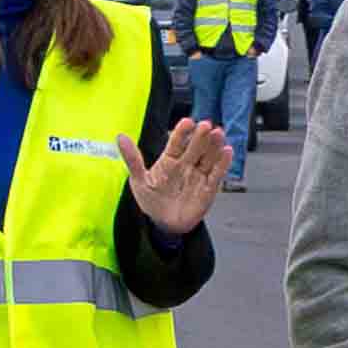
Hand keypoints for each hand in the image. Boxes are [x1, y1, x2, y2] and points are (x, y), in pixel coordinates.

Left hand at [125, 119, 229, 235]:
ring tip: (219, 133)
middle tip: (206, 125)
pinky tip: (227, 151)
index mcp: (169, 160)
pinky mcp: (209, 188)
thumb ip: (132, 159)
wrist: (164, 225)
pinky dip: (223, 163)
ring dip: (214, 145)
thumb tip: (120, 137)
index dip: (182, 132)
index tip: (187, 122)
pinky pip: (217, 173)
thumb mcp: (139, 180)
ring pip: (209, 157)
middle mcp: (186, 164)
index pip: (177, 142)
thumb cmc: (151, 201)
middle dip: (201, 136)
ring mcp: (199, 175)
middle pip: (196, 147)